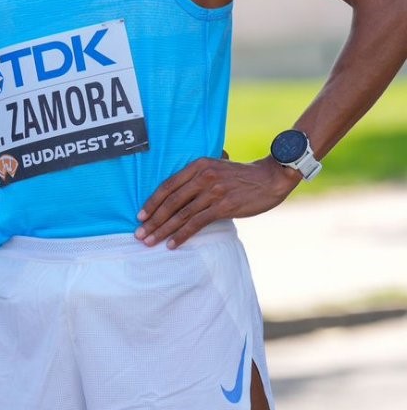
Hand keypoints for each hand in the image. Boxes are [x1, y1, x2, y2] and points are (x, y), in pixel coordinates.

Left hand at [135, 155, 298, 248]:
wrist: (271, 177)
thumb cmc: (242, 175)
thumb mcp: (216, 166)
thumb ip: (198, 175)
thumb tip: (178, 192)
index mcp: (197, 166)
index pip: (167, 186)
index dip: (152, 202)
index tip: (140, 216)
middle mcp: (202, 177)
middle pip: (171, 202)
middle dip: (153, 220)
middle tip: (140, 234)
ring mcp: (213, 192)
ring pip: (181, 214)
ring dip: (163, 230)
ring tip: (150, 242)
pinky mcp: (224, 206)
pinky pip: (197, 223)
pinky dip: (182, 235)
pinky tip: (172, 244)